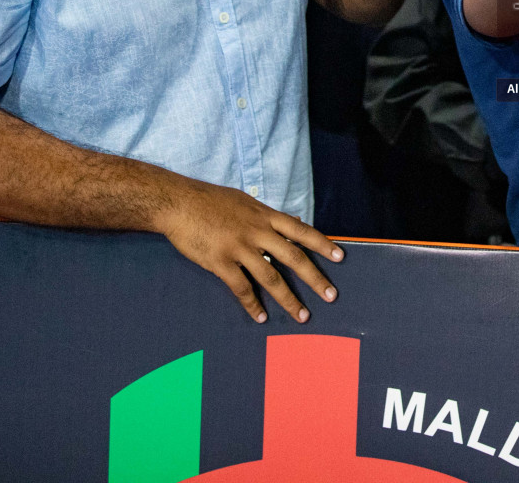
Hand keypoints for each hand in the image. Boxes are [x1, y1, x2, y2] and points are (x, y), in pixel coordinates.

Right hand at [157, 178, 343, 322]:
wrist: (178, 202)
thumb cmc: (211, 201)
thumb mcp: (246, 202)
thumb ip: (269, 216)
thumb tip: (293, 222)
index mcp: (266, 216)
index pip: (302, 231)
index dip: (322, 244)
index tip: (340, 256)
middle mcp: (257, 232)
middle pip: (293, 258)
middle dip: (315, 278)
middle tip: (331, 296)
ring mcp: (239, 247)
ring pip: (271, 277)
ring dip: (289, 299)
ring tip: (302, 316)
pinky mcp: (220, 261)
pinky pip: (241, 288)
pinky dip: (253, 304)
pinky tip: (262, 317)